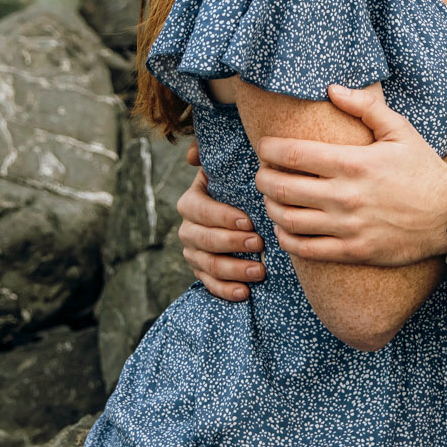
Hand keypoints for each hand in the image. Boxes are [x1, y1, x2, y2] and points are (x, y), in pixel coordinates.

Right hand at [177, 146, 265, 300]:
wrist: (243, 214)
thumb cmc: (237, 187)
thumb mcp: (227, 168)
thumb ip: (212, 154)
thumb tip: (193, 156)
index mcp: (192, 202)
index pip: (199, 209)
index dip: (222, 217)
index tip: (249, 222)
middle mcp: (187, 229)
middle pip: (204, 239)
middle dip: (232, 243)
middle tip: (260, 243)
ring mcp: (193, 253)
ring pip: (208, 264)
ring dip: (234, 269)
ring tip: (259, 270)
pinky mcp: (203, 273)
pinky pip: (210, 285)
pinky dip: (226, 290)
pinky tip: (244, 292)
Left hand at [253, 84, 446, 265]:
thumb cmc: (423, 169)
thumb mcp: (400, 130)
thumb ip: (364, 106)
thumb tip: (331, 88)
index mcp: (353, 163)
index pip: (293, 155)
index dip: (269, 150)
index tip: (264, 147)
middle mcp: (345, 196)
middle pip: (282, 187)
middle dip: (263, 177)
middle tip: (262, 172)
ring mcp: (347, 227)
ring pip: (288, 219)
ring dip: (270, 207)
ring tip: (271, 198)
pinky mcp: (352, 251)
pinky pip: (306, 249)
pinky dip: (286, 238)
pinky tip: (284, 228)